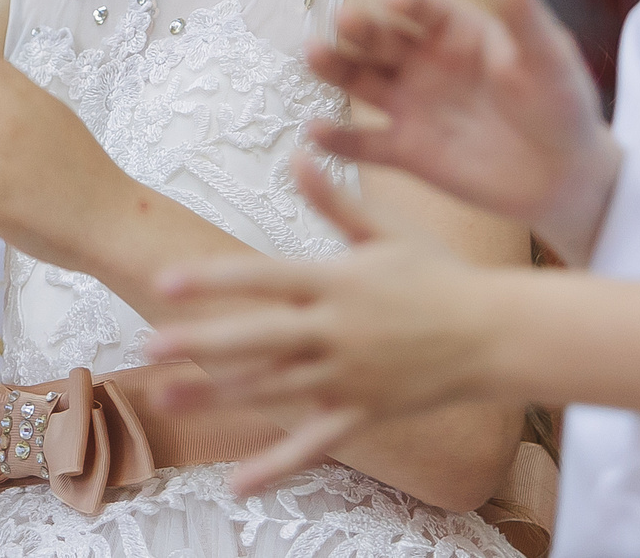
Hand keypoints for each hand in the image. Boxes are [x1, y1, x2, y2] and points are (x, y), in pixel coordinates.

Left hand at [147, 160, 504, 494]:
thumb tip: (298, 156)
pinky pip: (314, 444)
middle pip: (256, 337)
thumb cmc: (439, 275)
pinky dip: (275, 465)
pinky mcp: (363, 412)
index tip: (165, 282)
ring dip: (217, 395)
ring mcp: (349, 376)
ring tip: (164, 398)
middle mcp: (337, 330)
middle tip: (145, 346)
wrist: (494, 334)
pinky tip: (236, 484)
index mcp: (338, 281)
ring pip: (272, 389)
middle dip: (198, 341)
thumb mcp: (386, 231)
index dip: (212, 281)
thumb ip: (334, 201)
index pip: (263, 277)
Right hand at [308, 0, 618, 263]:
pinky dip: (340, 140)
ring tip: (311, 54)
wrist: (565, 175)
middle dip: (362, 28)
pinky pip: (367, 144)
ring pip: (364, 81)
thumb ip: (526, 19)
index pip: (426, 7)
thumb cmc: (563, 105)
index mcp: (459, 30)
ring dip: (336, 67)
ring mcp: (413, 105)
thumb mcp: (549, 59)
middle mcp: (426, 61)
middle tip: (344, 20)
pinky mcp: (408, 151)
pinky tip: (314, 133)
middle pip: (383, 39)